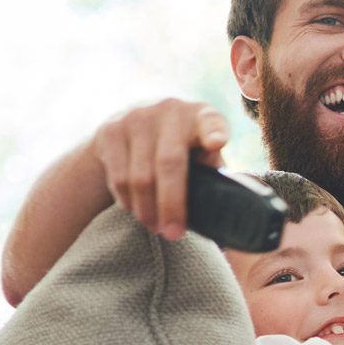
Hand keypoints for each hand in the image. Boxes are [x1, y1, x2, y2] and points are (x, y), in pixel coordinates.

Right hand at [91, 98, 230, 239]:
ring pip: (140, 175)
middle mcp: (170, 109)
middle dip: (171, 204)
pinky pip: (118, 176)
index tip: (216, 144)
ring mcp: (137, 117)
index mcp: (203, 115)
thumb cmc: (182, 146)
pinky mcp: (111, 130)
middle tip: (173, 234)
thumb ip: (213, 171)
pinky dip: (128, 200)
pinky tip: (136, 212)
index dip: (213, 132)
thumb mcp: (202, 152)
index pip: (211, 122)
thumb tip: (232, 213)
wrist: (131, 123)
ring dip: (147, 209)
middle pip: (169, 163)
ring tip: (156, 228)